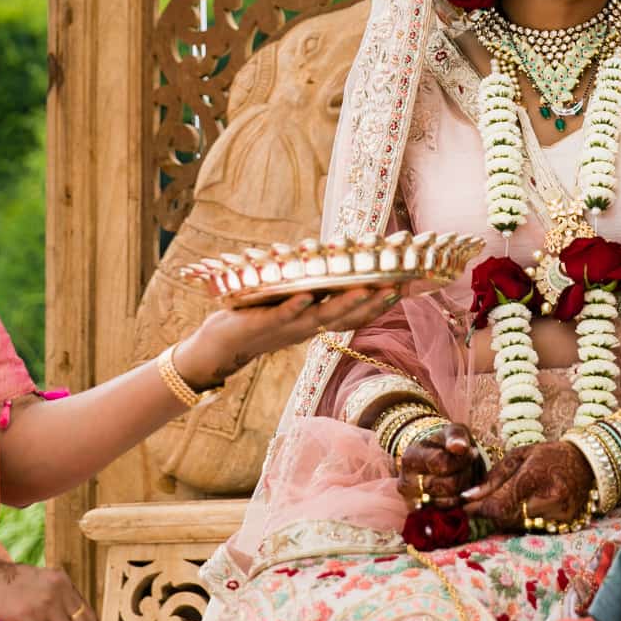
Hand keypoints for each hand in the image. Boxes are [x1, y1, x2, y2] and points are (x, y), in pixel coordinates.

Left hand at [177, 286, 403, 387]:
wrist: (218, 349)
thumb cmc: (254, 322)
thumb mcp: (288, 308)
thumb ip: (311, 295)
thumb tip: (330, 272)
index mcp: (314, 323)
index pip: (353, 315)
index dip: (378, 303)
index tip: (403, 285)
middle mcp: (305, 328)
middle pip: (345, 317)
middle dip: (372, 302)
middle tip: (396, 286)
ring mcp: (285, 328)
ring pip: (320, 318)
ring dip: (342, 305)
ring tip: (364, 290)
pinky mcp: (260, 324)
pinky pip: (281, 316)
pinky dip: (294, 307)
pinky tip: (305, 296)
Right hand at [397, 422, 483, 508]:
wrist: (431, 460)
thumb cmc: (444, 444)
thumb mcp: (452, 432)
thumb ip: (456, 436)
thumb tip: (459, 447)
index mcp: (411, 457)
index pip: (441, 463)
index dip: (462, 460)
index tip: (471, 452)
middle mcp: (406, 481)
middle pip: (448, 486)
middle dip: (465, 475)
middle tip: (468, 466)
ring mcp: (412, 501)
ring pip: (449, 502)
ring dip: (463, 490)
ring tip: (461, 475)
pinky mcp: (422, 514)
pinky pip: (447, 513)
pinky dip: (457, 503)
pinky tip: (457, 489)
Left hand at [461, 440, 595, 530]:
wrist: (588, 463)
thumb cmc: (549, 455)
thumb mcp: (519, 456)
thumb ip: (493, 478)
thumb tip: (468, 497)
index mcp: (534, 478)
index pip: (498, 505)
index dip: (478, 509)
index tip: (464, 507)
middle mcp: (548, 499)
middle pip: (506, 519)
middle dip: (490, 513)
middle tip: (482, 504)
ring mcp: (559, 515)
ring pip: (517, 526)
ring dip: (505, 518)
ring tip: (505, 502)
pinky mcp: (565, 524)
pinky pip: (533, 528)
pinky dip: (522, 521)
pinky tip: (524, 508)